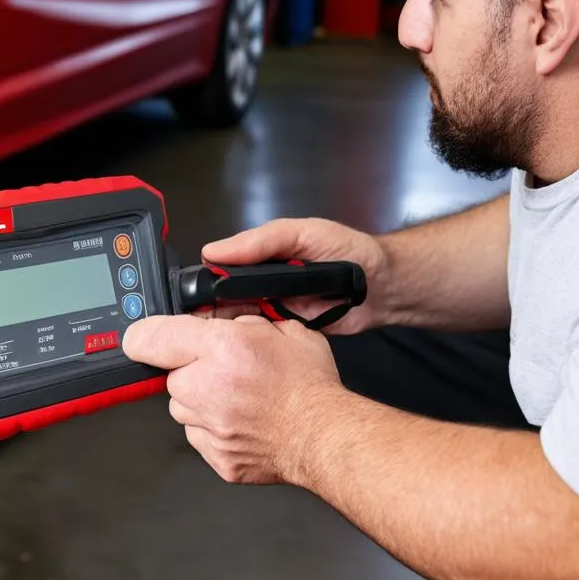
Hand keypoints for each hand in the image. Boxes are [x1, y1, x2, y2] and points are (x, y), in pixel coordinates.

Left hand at [122, 313, 344, 484]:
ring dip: (200, 400)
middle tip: (225, 370)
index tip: (144, 338)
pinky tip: (241, 420)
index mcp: (223, 348)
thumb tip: (216, 313)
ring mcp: (210, 425)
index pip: (151, 337)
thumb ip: (241, 318)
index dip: (145, 335)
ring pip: (181, 407)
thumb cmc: (311, 386)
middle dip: (190, 369)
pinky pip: (197, 435)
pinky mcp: (215, 455)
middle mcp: (209, 387)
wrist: (328, 437)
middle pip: (170, 374)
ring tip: (238, 398)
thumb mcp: (282, 329)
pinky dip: (212, 428)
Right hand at [200, 218, 391, 334]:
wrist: (383, 287)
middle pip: (223, 301)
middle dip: (213, 311)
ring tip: (223, 335)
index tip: (194, 294)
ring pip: (239, 322)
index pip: (218, 272)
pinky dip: (254, 342)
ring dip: (231, 328)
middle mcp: (260, 285)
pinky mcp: (287, 334)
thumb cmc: (347, 251)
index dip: (206, 283)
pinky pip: (263, 339)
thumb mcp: (302, 234)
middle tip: (206, 321)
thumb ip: (261, 241)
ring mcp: (273, 310)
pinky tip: (245, 345)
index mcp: (258, 258)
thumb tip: (213, 252)